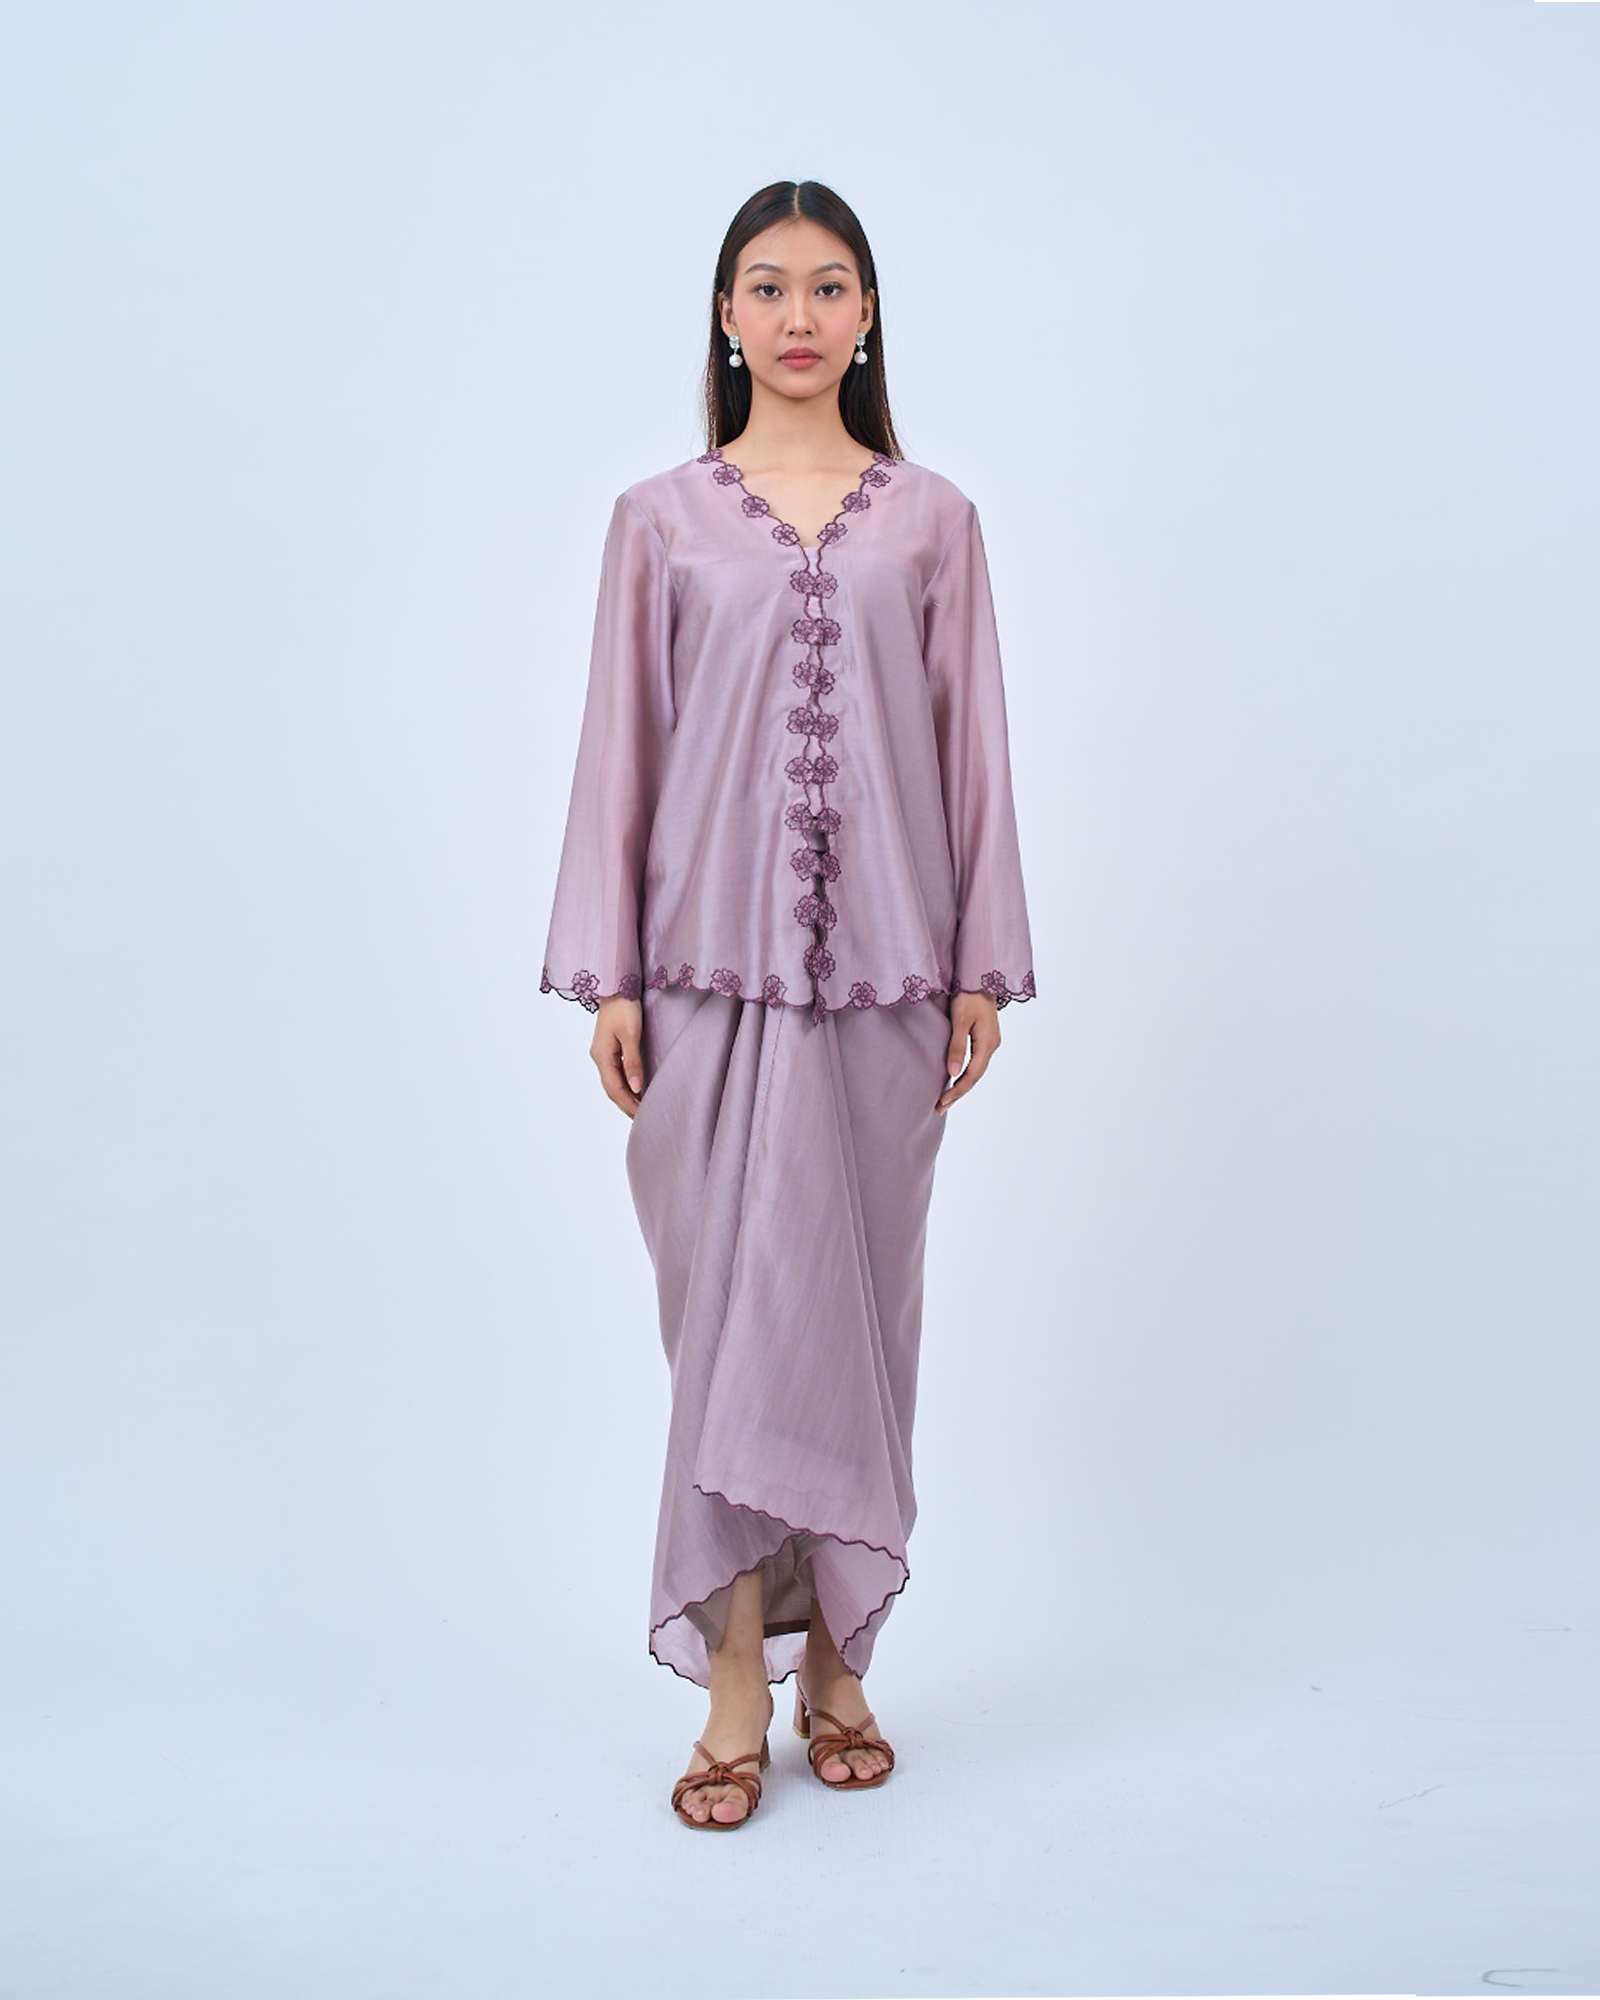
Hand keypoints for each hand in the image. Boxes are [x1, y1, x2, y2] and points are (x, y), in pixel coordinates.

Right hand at [591, 995, 644, 1116]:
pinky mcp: (609, 1046)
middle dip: (626, 1104)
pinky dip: (625, 1084)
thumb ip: (633, 1061)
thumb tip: (636, 1088)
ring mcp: (603, 1052)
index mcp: (601, 1055)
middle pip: (611, 1088)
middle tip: (641, 1117)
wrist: (617, 984)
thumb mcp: (631, 1034)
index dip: (627, 1104)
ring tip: (639, 1107)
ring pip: (613, 1081)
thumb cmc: (624, 1005)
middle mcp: (599, 1056)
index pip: (614, 1088)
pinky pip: (616, 1072)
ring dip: (625, 1095)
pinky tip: (635, 1088)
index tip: (641, 1116)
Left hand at [937, 991, 999, 1113]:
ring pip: (976, 1070)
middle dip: (958, 1092)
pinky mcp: (985, 1037)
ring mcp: (990, 1042)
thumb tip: (952, 1073)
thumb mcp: (959, 1020)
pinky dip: (965, 1073)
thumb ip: (957, 1046)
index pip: (972, 1075)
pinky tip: (955, 1078)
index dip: (957, 1090)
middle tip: (940, 1107)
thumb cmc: (968, 995)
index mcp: (987, 1043)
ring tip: (946, 1099)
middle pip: (975, 1076)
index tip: (942, 1102)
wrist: (980, 977)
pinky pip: (976, 1062)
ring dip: (961, 1085)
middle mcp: (992, 1045)